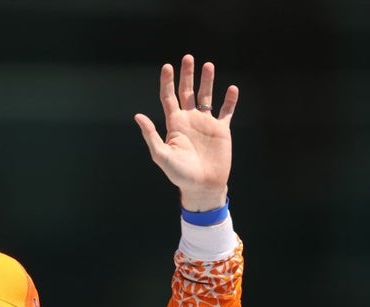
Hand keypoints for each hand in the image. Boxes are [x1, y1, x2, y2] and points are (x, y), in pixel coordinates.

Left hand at [135, 55, 238, 211]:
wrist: (202, 186)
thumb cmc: (180, 174)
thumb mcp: (161, 155)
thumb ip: (151, 135)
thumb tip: (138, 116)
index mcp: (174, 124)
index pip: (169, 98)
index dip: (167, 82)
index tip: (167, 66)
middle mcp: (189, 120)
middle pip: (187, 92)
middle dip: (187, 75)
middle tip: (188, 58)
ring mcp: (206, 124)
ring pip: (206, 97)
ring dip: (207, 81)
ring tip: (208, 65)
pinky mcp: (221, 130)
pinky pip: (226, 111)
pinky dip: (230, 100)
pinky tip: (232, 88)